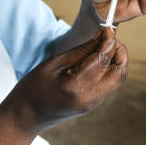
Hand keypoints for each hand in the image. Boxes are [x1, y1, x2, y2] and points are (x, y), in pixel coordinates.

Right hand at [8, 28, 127, 132]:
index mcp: (77, 85)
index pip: (104, 59)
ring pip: (117, 78)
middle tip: (107, 39)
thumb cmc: (34, 86)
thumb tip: (102, 36)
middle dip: (119, 52)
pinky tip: (96, 61)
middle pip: (119, 72)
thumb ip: (82, 50)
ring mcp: (93, 103)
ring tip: (101, 49)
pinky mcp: (93, 104)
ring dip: (115, 61)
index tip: (107, 29)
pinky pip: (109, 84)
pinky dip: (108, 69)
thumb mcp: (55, 62)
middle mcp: (90, 97)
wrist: (26, 116)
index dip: (109, 41)